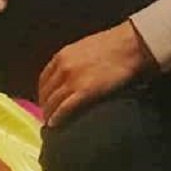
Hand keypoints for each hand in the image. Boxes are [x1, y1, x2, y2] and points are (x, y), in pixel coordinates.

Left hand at [38, 22, 152, 127]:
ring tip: (50, 122)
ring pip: (53, 102)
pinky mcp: (84, 92)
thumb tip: (68, 73)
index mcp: (63, 55)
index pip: (44, 78)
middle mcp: (64, 67)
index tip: (44, 100)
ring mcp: (73, 80)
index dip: (42, 92)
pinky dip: (57, 118)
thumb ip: (72, 60)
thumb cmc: (111, 45)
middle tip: (46, 115)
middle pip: (46, 92)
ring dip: (49, 114)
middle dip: (45, 105)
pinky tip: (54, 125)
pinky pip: (64, 109)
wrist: (127, 47)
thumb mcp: (84, 48)